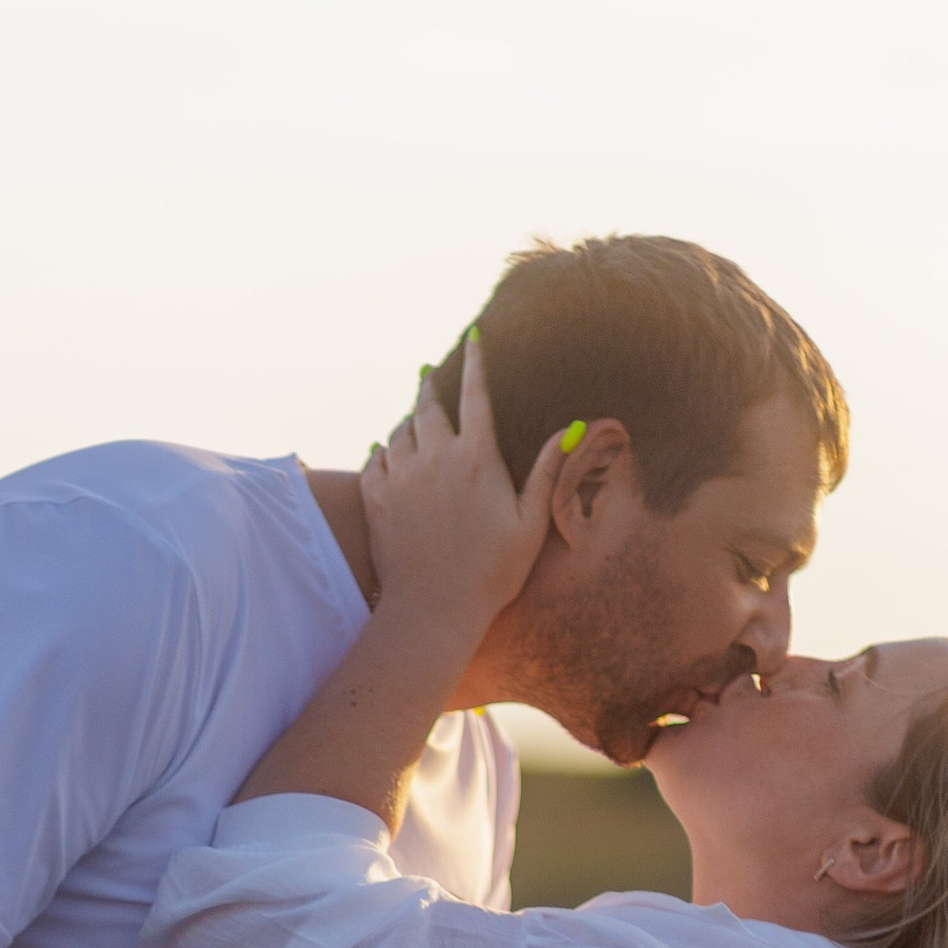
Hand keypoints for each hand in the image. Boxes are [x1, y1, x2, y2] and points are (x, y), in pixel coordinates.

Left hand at [361, 335, 563, 649]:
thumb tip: (572, 429)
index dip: (476, 361)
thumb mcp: (531, 524)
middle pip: (429, 405)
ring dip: (408, 420)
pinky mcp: (377, 500)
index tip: (474, 336)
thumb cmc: (491, 574)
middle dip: (431, 384)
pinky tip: (386, 450)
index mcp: (477, 459)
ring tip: (413, 418)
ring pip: (399, 430)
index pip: (476, 394)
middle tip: (429, 372)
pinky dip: (382, 450)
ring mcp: (401, 477)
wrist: (433, 611)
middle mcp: (435, 458)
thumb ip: (546, 472)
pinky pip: (374, 459)